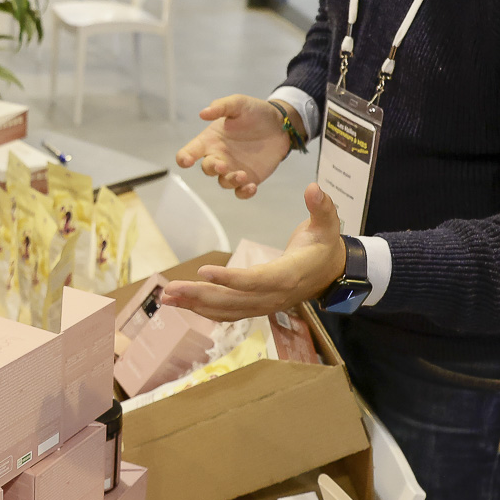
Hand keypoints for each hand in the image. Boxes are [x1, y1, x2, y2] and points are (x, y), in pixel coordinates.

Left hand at [158, 183, 346, 320]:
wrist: (332, 273)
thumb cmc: (324, 245)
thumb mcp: (327, 224)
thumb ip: (321, 206)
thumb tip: (314, 187)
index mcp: (289, 275)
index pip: (256, 280)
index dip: (230, 279)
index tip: (203, 271)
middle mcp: (274, 296)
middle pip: (234, 300)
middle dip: (200, 296)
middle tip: (170, 289)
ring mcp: (265, 305)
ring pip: (227, 310)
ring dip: (196, 305)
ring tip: (167, 298)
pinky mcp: (258, 306)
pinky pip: (229, 312)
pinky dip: (205, 310)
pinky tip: (183, 304)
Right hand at [175, 95, 292, 199]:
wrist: (280, 125)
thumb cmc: (255, 112)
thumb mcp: (238, 103)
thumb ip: (221, 106)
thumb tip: (203, 113)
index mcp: (210, 140)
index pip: (189, 152)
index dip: (184, 158)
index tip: (187, 161)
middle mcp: (219, 156)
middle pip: (207, 169)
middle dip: (212, 168)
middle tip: (223, 165)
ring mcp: (233, 169)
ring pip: (224, 182)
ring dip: (230, 181)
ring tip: (242, 174)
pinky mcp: (249, 178)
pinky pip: (240, 192)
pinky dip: (243, 193)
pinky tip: (251, 187)